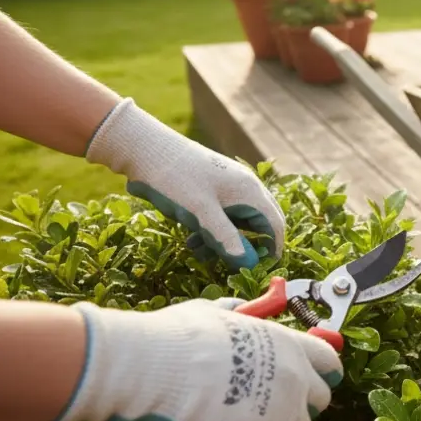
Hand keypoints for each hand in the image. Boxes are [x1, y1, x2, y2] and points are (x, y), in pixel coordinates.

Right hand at [56, 298, 343, 420]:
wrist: (152, 367)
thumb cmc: (177, 337)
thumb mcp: (216, 314)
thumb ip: (240, 316)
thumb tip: (242, 311)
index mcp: (289, 344)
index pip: (330, 362)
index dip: (321, 371)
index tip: (311, 379)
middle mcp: (297, 377)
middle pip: (319, 400)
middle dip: (298, 403)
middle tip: (267, 403)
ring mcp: (286, 413)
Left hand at [85, 98, 284, 269]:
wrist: (146, 149)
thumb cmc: (176, 179)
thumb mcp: (201, 214)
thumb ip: (226, 239)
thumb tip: (251, 264)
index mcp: (249, 192)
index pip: (274, 225)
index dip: (272, 249)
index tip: (262, 270)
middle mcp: (245, 187)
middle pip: (260, 222)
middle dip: (248, 246)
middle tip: (232, 266)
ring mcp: (229, 185)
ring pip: (237, 220)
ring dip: (224, 240)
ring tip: (199, 253)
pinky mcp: (212, 186)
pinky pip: (222, 214)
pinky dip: (212, 230)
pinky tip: (192, 240)